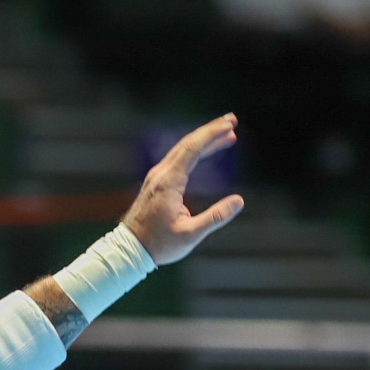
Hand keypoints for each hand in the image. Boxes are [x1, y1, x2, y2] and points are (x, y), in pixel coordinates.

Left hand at [122, 116, 244, 265]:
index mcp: (168, 182)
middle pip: (187, 143)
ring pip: (183, 149)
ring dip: (204, 139)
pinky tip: (207, 150)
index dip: (212, 135)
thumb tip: (239, 201)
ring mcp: (157, 176)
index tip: (229, 126)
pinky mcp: (157, 182)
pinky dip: (195, 150)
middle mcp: (161, 174)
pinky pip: (178, 158)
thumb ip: (215, 217)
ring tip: (227, 133)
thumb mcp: (190, 235)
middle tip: (232, 120)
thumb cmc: (159, 244)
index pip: (192, 149)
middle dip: (211, 130)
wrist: (130, 248)